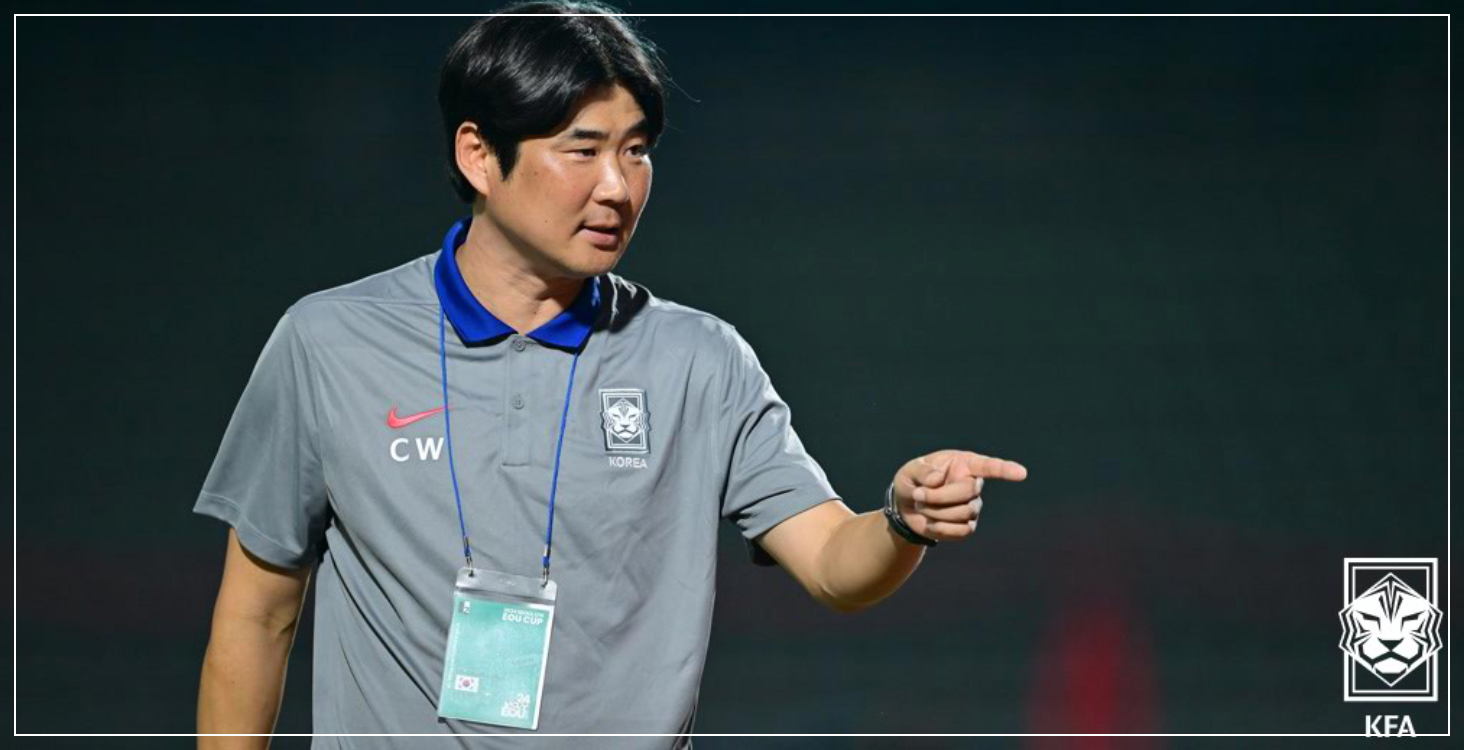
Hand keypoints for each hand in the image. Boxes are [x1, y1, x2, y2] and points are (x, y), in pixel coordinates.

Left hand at [893, 449, 1027, 542]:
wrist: (905, 508)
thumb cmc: (912, 482)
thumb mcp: (910, 471)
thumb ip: (922, 471)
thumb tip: (939, 479)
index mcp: (964, 464)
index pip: (989, 466)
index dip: (1005, 470)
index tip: (1022, 473)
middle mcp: (973, 484)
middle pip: (969, 492)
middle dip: (939, 496)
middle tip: (918, 495)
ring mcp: (973, 506)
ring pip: (963, 513)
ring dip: (935, 512)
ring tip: (921, 506)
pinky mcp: (968, 526)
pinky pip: (961, 531)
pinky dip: (941, 528)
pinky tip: (930, 523)